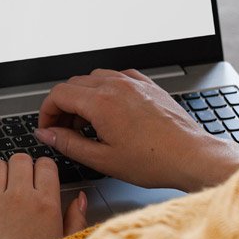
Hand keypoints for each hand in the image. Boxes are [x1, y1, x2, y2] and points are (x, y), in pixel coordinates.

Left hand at [0, 155, 87, 238]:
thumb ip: (74, 220)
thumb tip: (79, 199)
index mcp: (45, 205)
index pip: (45, 165)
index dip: (43, 166)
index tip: (41, 173)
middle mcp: (18, 198)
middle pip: (20, 159)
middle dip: (22, 165)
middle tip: (21, 177)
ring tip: (1, 182)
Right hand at [35, 69, 238, 191]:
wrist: (192, 156)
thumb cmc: (155, 161)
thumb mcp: (103, 159)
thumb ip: (68, 143)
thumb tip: (47, 135)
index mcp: (101, 102)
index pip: (58, 94)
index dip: (47, 112)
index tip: (48, 128)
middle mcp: (116, 86)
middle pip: (73, 84)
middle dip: (62, 106)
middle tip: (63, 130)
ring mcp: (133, 83)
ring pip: (94, 78)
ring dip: (83, 97)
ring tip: (87, 123)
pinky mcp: (148, 86)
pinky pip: (117, 78)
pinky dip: (106, 90)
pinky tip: (110, 110)